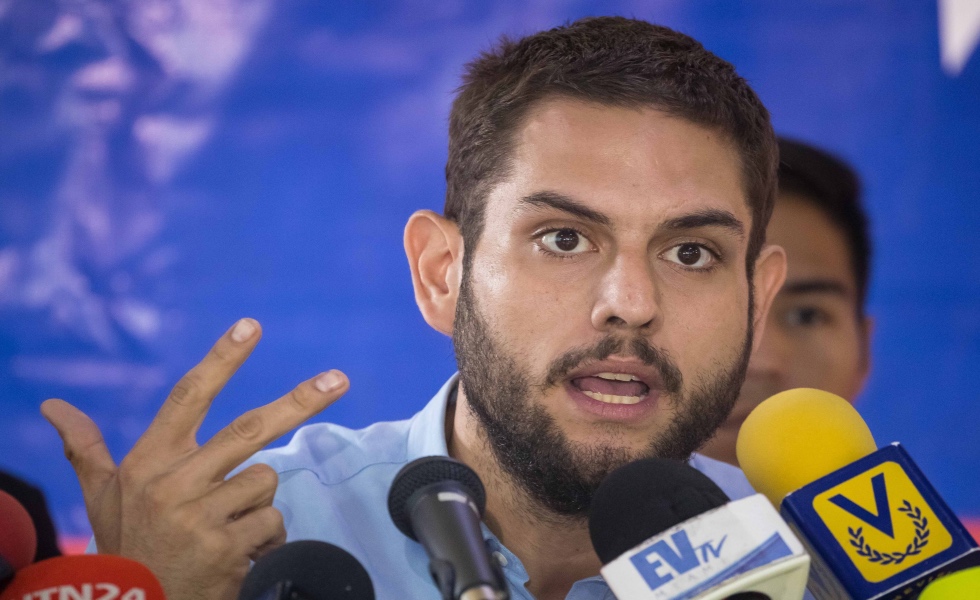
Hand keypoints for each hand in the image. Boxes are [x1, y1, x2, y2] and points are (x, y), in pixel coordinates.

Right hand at [42, 319, 349, 599]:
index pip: (188, 397)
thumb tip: (51, 403)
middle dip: (300, 402)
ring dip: (256, 503)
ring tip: (225, 528)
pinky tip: (237, 554)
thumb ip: (85, 448)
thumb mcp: (100, 498)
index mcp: (148, 462)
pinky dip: (264, 537)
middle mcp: (173, 483)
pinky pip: (272, 522)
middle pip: (249, 429)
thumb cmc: (127, 546)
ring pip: (264, 481)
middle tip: (339, 380)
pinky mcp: (224, 547)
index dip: (221, 358)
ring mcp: (199, 515)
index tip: (251, 326)